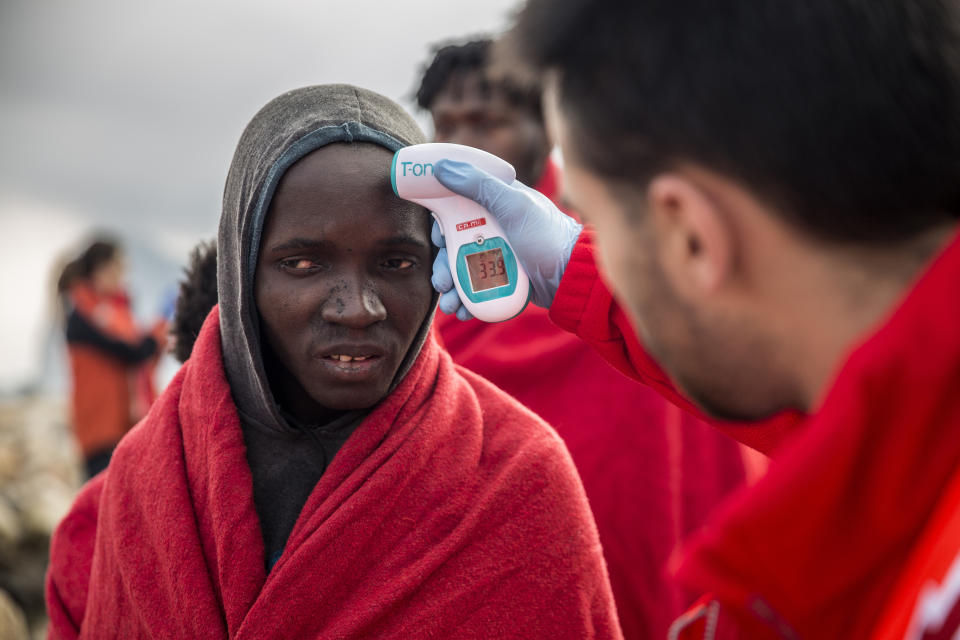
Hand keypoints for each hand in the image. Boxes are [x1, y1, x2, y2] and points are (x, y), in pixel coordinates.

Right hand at [429, 159, 582, 319]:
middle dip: (442, 266)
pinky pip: (476, 289)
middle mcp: (493, 227)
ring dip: (451, 288)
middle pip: (453, 244)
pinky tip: (463, 310)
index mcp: (495, 203)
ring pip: (462, 270)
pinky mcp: (503, 278)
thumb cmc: (548, 236)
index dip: (441, 223)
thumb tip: (442, 167)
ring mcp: (498, 254)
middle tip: (441, 282)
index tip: (438, 237)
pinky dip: (466, 300)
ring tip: (452, 304)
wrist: (573, 278)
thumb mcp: (514, 205)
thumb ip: (479, 185)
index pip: (456, 207)